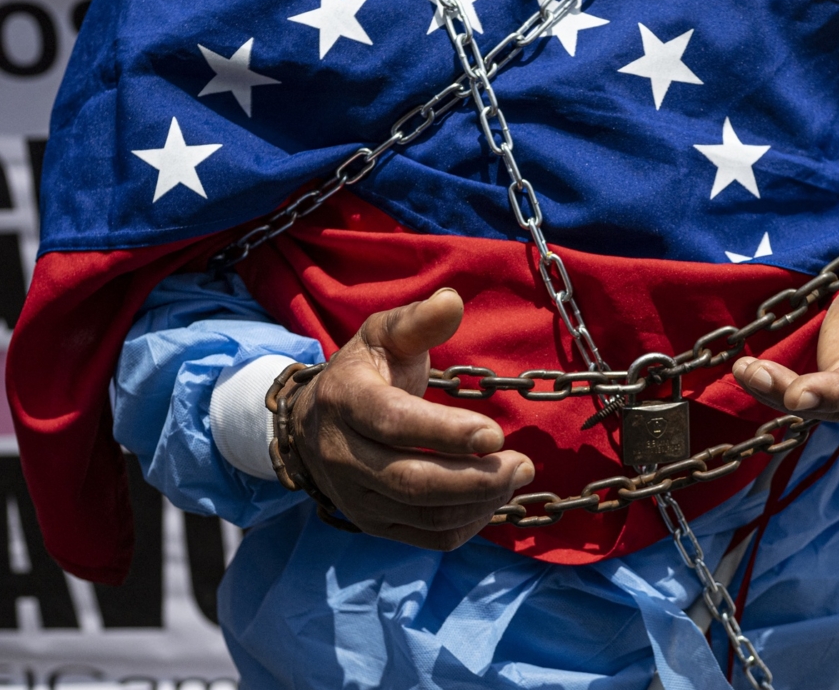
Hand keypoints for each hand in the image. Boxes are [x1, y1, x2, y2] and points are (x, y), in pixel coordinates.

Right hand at [290, 289, 533, 549]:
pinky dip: (467, 524)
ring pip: (423, 514)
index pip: (393, 423)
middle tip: (523, 465)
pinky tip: (492, 499)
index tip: (495, 433)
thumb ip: (418, 321)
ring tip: (515, 477)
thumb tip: (452, 300)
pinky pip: (427, 538)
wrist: (315, 423)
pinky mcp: (374, 524)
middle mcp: (343, 454)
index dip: (445, 432)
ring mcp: (356, 496)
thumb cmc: (365, 372)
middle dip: (475, 478)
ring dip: (478, 501)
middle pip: (411, 480)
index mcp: (345, 400)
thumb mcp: (383, 335)